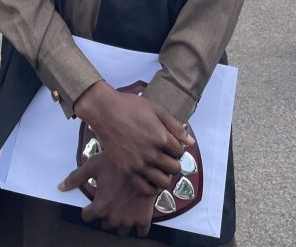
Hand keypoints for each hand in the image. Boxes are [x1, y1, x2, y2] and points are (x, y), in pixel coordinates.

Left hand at [59, 152, 154, 236]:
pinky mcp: (144, 219)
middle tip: (111, 201)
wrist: (145, 161)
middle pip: (105, 225)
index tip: (94, 203)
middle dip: (106, 214)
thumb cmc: (118, 163)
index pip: (87, 217)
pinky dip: (139, 226)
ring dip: (121, 221)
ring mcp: (129, 220)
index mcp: (100, 207)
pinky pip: (141, 232)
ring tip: (123, 207)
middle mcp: (113, 218)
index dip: (89, 209)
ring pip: (121, 230)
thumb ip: (76, 178)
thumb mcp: (94, 165)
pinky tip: (137, 214)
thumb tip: (61, 187)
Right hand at [73, 82, 189, 194]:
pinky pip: (145, 189)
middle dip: (173, 162)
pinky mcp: (127, 171)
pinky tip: (150, 179)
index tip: (171, 145)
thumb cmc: (131, 106)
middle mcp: (152, 154)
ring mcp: (139, 164)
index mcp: (161, 137)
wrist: (105, 111)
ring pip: (163, 182)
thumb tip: (191, 141)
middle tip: (166, 157)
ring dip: (165, 176)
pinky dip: (152, 187)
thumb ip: (174, 126)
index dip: (178, 148)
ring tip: (160, 168)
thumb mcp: (156, 110)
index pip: (180, 152)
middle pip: (174, 168)